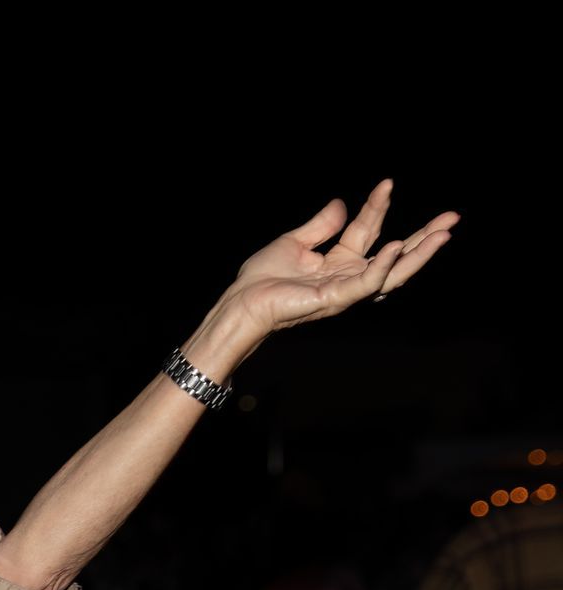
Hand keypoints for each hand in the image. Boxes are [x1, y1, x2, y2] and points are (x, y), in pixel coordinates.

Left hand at [222, 180, 458, 333]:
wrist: (242, 302)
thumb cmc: (262, 279)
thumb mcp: (294, 243)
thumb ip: (320, 226)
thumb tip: (342, 204)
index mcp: (338, 263)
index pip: (367, 230)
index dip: (378, 207)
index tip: (387, 183)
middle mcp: (348, 277)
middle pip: (395, 255)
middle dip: (424, 237)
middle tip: (452, 217)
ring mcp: (345, 290)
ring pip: (393, 272)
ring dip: (419, 253)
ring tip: (442, 234)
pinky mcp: (337, 299)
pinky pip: (367, 282)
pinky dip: (384, 265)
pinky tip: (398, 245)